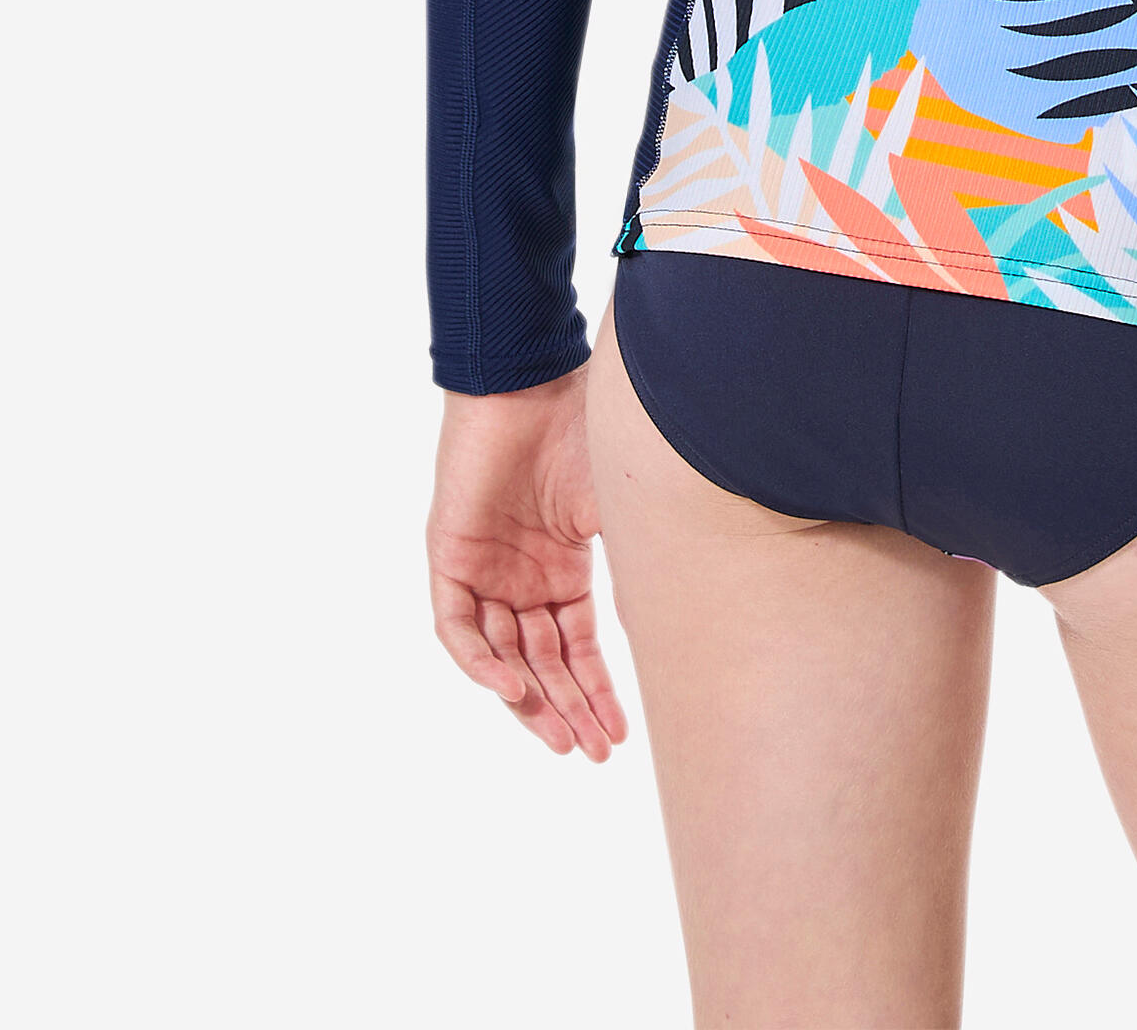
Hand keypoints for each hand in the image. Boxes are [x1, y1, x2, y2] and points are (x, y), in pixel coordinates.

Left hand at [428, 365, 629, 759]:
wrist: (532, 384)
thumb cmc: (583, 432)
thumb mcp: (621, 510)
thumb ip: (641, 564)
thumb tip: (686, 617)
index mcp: (563, 568)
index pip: (578, 647)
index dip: (597, 691)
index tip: (620, 736)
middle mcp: (523, 578)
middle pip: (541, 662)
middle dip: (567, 709)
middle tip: (592, 751)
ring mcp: (485, 570)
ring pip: (502, 654)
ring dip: (529, 699)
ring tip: (562, 738)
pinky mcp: (450, 559)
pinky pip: (459, 627)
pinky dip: (481, 661)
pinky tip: (513, 688)